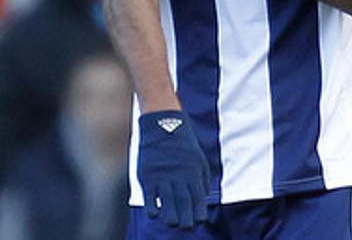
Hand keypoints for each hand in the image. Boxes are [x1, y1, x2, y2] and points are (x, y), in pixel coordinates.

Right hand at [137, 110, 210, 228]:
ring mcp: (163, 176)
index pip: (198, 197)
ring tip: (173, 224)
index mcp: (194, 172)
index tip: (200, 221)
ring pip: (168, 202)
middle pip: (184, 202)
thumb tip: (204, 198)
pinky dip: (153, 207)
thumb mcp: (198, 159)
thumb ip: (201, 179)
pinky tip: (156, 214)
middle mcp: (179, 176)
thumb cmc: (183, 145)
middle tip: (186, 227)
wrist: (163, 125)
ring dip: (170, 216)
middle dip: (186, 218)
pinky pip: (150, 196)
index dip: (199, 212)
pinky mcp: (148, 176)